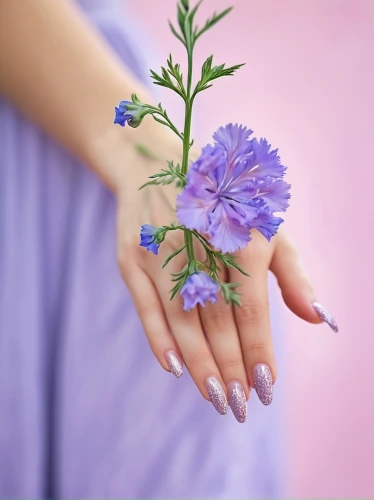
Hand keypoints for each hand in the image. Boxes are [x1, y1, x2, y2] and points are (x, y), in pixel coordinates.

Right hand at [115, 136, 337, 422]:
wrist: (161, 166)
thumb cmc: (224, 203)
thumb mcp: (266, 226)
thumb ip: (292, 274)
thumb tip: (318, 319)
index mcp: (240, 238)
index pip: (251, 311)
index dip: (258, 351)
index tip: (265, 388)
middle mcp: (200, 246)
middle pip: (217, 322)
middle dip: (230, 368)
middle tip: (238, 406)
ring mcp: (162, 252)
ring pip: (183, 320)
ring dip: (199, 363)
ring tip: (214, 397)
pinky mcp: (132, 257)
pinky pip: (145, 305)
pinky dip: (158, 338)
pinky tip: (173, 367)